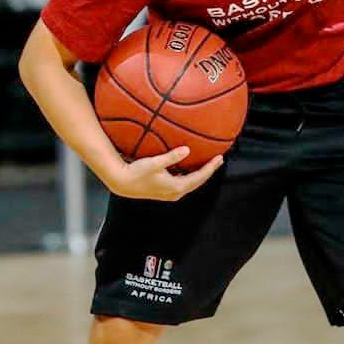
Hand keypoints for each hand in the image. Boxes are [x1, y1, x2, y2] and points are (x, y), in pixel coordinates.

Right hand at [106, 147, 223, 201]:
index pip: (199, 177)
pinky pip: (183, 183)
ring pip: (191, 183)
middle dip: (208, 171)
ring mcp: (170, 193)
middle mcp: (176, 192)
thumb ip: (171, 156)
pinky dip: (190, 176)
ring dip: (200, 174)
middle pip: (198, 181)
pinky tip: (190, 168)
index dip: (210, 168)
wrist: (123, 183)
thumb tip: (187, 150)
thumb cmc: (137, 172)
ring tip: (207, 163)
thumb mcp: (155, 163)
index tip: (220, 158)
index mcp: (176, 187)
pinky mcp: (165, 191)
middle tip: (218, 160)